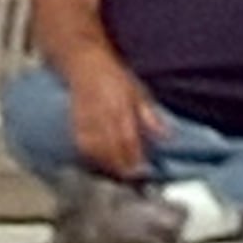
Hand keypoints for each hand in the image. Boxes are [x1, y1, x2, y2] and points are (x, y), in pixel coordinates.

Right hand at [67, 51, 166, 180]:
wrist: (85, 63)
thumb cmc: (115, 77)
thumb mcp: (139, 91)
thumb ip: (150, 116)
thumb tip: (167, 135)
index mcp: (121, 105)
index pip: (128, 137)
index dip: (135, 156)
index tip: (142, 170)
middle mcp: (102, 114)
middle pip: (111, 148)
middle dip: (121, 166)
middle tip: (131, 179)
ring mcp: (87, 119)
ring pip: (95, 150)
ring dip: (106, 165)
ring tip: (117, 175)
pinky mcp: (75, 123)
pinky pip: (82, 145)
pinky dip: (90, 158)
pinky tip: (99, 164)